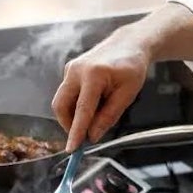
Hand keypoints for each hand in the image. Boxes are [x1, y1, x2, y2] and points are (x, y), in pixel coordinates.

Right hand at [51, 31, 149, 150]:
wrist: (129, 44)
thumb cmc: (132, 67)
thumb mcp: (128, 93)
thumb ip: (109, 115)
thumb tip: (93, 135)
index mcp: (94, 74)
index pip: (82, 109)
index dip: (76, 132)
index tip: (72, 148)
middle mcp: (77, 70)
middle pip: (61, 105)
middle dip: (69, 124)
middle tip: (83, 136)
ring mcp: (70, 69)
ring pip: (62, 101)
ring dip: (73, 115)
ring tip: (94, 117)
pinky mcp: (69, 70)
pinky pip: (67, 94)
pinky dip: (76, 105)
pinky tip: (93, 104)